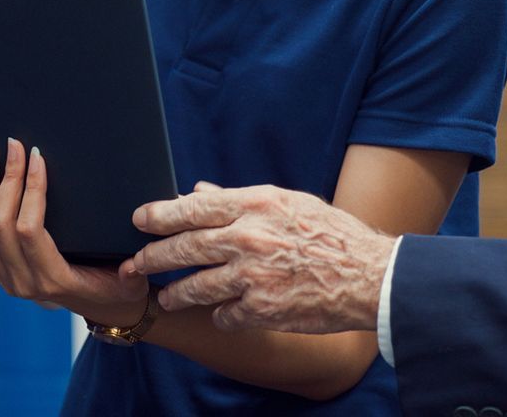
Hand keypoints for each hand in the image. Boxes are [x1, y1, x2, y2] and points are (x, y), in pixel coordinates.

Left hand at [0, 138, 148, 325]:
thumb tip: (134, 263)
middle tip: (15, 147)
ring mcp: (5, 279)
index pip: (30, 228)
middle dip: (7, 179)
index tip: (38, 156)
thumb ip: (133, 273)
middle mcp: (22, 282)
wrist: (105, 308)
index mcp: (54, 279)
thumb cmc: (120, 288)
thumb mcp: (133, 283)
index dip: (31, 188)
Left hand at [128, 181, 393, 333]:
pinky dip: (219, 315)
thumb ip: (238, 199)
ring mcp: (254, 276)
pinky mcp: (263, 310)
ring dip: (176, 293)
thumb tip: (197, 192)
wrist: (371, 276)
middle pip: (185, 247)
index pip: (194, 208)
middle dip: (153, 256)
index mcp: (256, 204)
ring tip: (165, 296)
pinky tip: (219, 314)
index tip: (139, 220)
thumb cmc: (331, 235)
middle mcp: (250, 238)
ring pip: (197, 286)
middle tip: (135, 264)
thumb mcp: (288, 203)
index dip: (160, 214)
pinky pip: (224, 315)